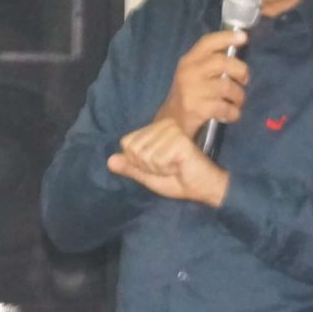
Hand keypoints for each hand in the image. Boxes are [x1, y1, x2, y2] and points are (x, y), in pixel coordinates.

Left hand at [108, 118, 228, 206]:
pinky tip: (180, 165)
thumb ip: (131, 168)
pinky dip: (167, 168)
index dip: (138, 162)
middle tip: (168, 167)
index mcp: (154, 130)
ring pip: (145, 155)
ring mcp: (170, 130)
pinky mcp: (179, 139)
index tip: (157, 166)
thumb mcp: (149, 176)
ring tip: (175, 166)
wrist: (204, 186)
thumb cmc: (179, 180)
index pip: (126, 144)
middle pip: (134, 150)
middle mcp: (162, 125)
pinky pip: (158, 158)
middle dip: (148, 166)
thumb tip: (109, 161)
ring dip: (159, 168)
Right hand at [158, 28, 249, 136]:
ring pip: (226, 87)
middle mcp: (189, 72)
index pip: (207, 42)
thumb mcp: (194, 74)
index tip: (244, 37)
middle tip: (244, 80)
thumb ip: (210, 62)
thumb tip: (236, 52)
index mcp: (188, 60)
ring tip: (238, 101)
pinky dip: (233, 113)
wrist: (171, 123)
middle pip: (221, 62)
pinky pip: (225, 108)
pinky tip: (232, 114)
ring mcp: (192, 90)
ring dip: (239, 96)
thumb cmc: (189, 96)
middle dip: (240, 70)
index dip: (226, 38)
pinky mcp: (197, 109)